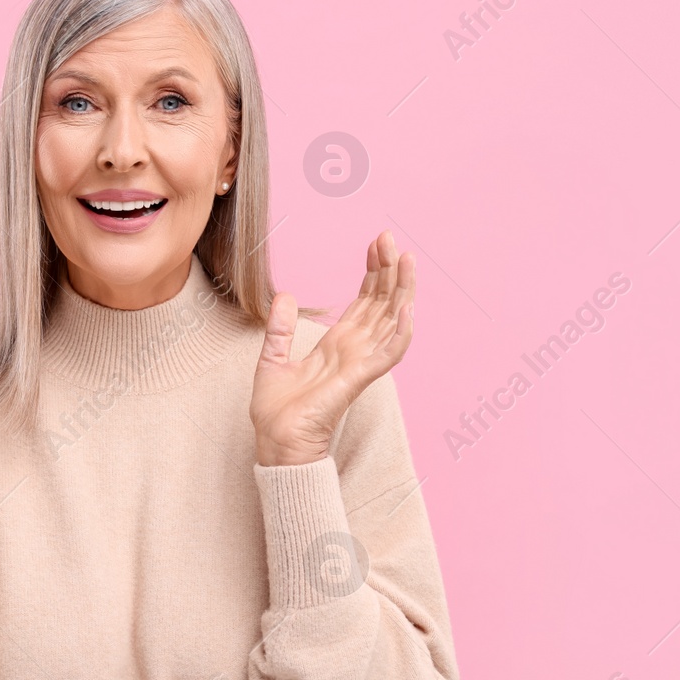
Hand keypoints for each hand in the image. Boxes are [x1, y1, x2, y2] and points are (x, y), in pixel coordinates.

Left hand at [250, 230, 414, 465]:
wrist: (276, 441)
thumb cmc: (277, 410)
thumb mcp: (272, 358)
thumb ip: (280, 328)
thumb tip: (284, 296)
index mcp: (338, 344)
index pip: (364, 301)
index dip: (372, 272)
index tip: (376, 244)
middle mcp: (355, 350)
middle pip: (381, 303)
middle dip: (387, 270)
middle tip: (389, 238)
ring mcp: (361, 363)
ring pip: (392, 320)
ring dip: (402, 290)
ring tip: (406, 260)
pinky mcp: (360, 378)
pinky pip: (389, 353)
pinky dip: (401, 331)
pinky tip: (407, 307)